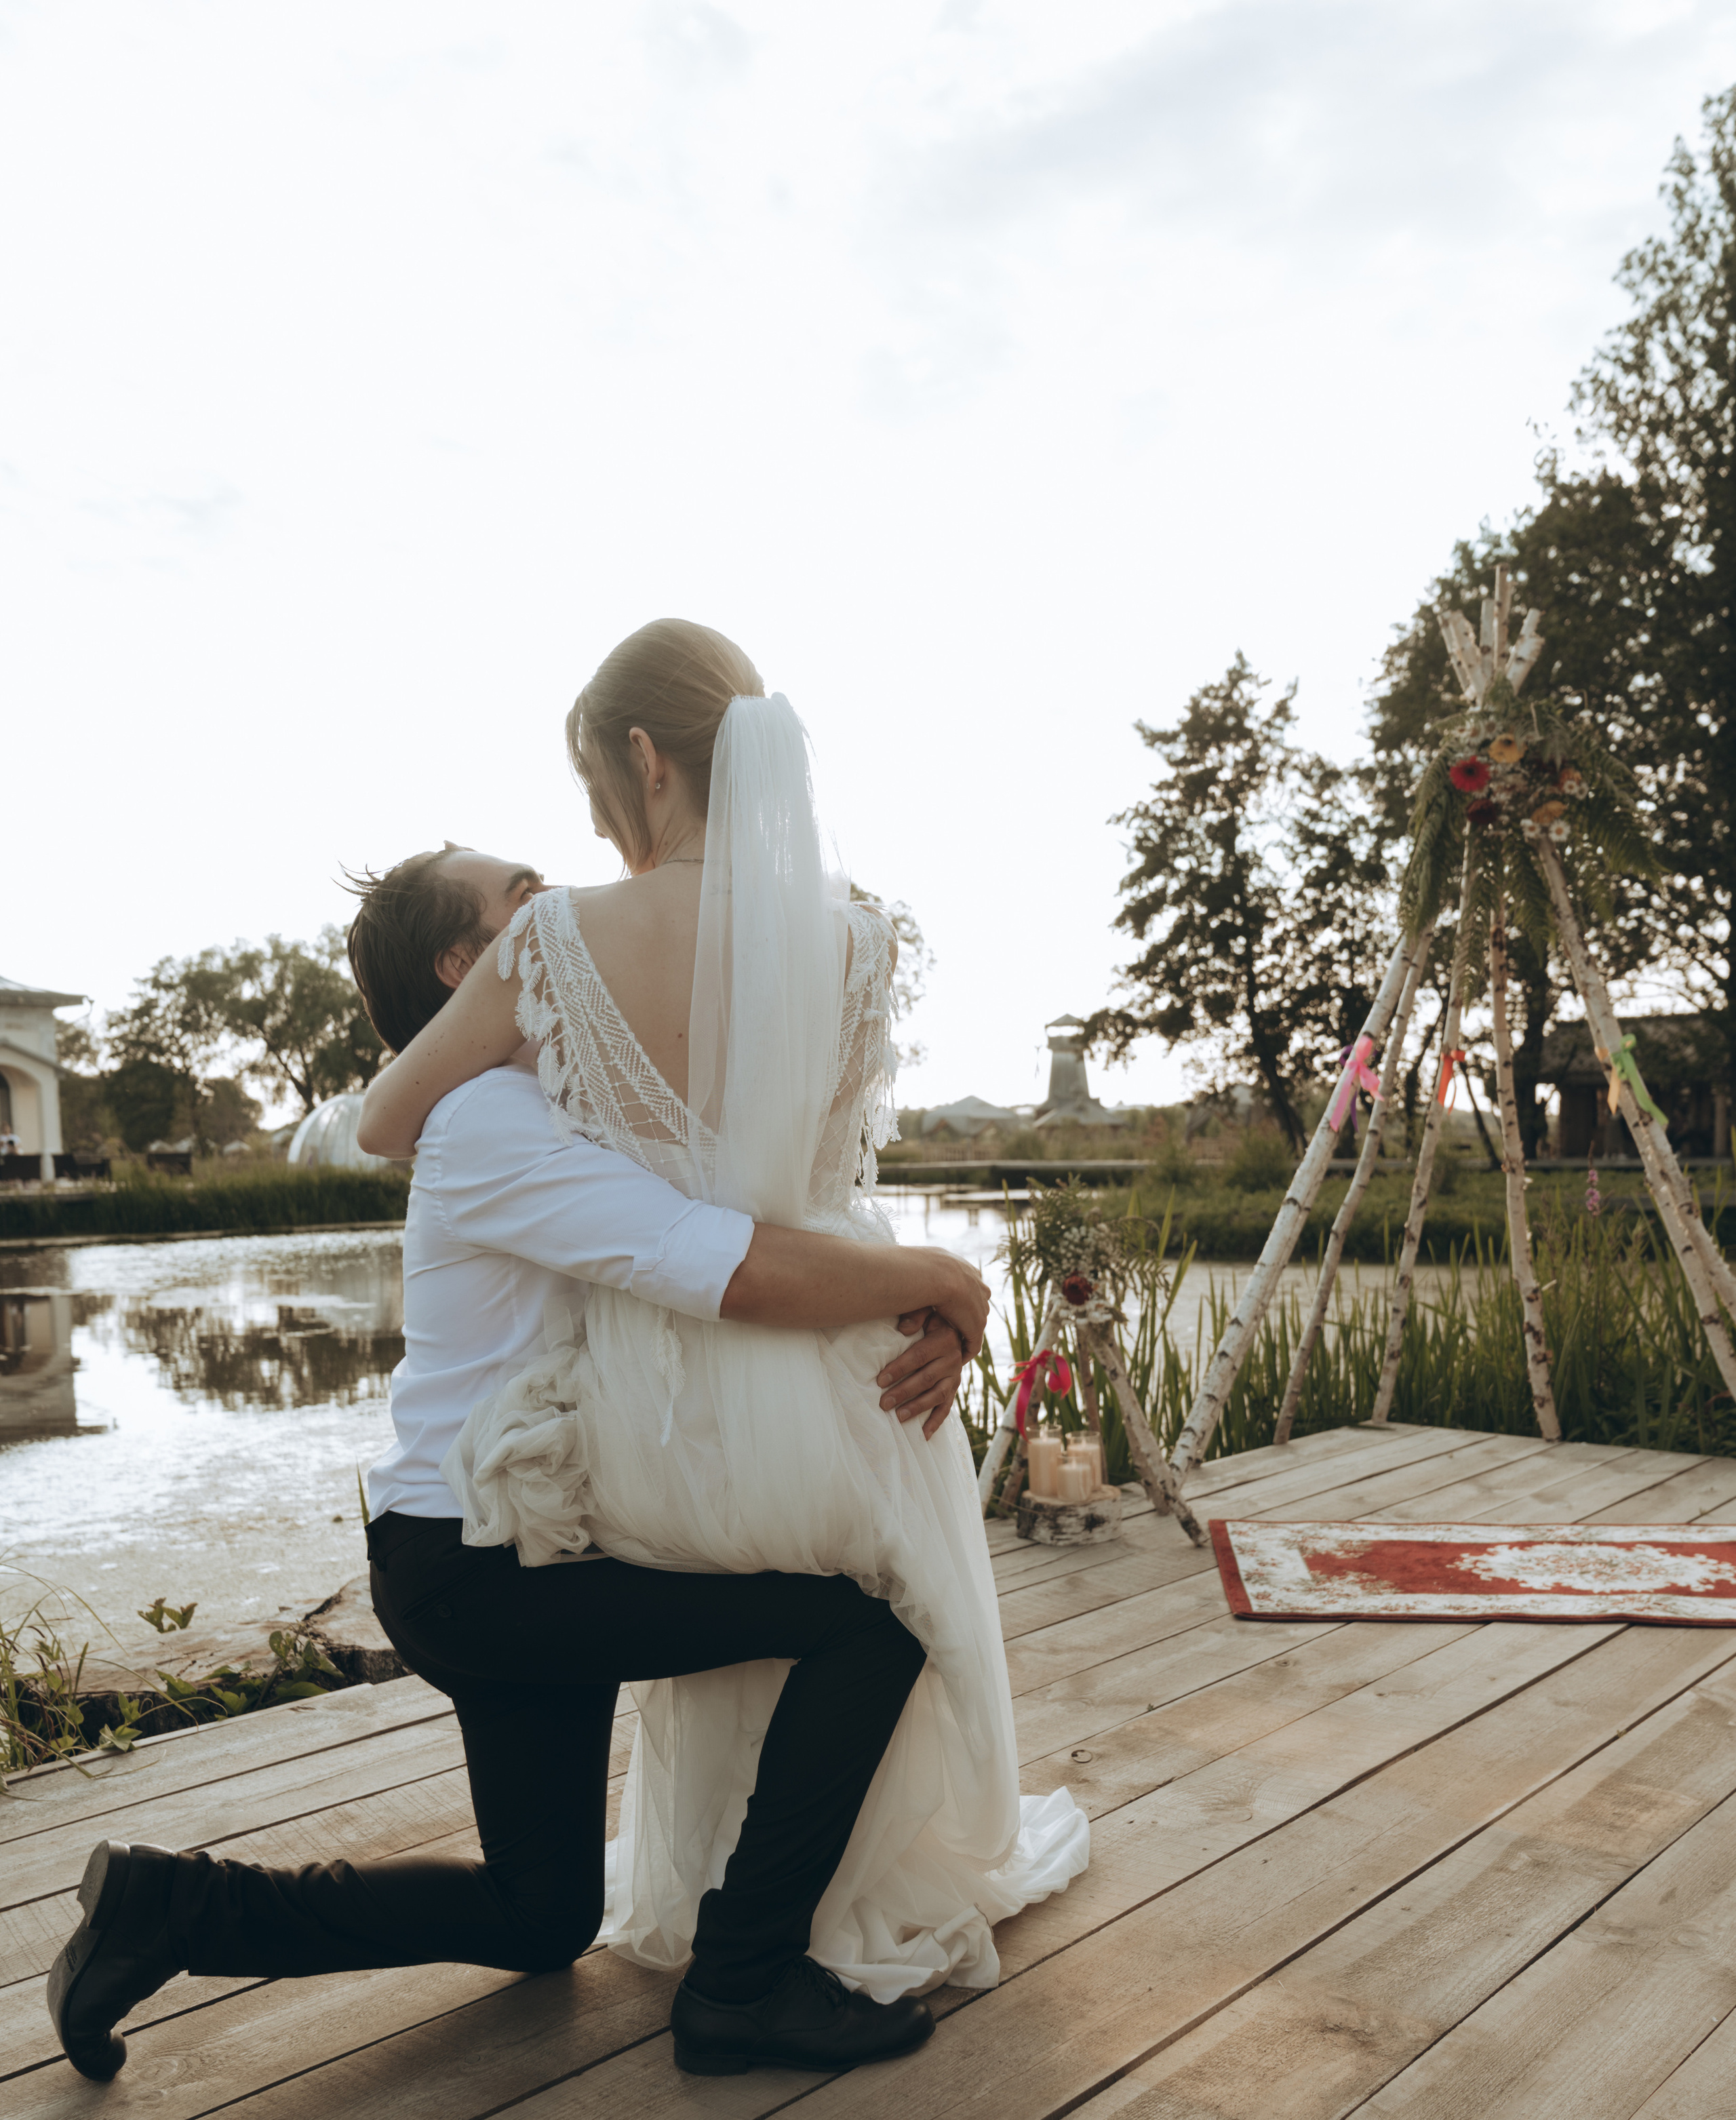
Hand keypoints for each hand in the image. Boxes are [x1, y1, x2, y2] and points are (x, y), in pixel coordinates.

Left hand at [877, 1309, 967, 1440]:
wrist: (955, 1328)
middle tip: (883, 1403)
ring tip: (899, 1417)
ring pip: (937, 1395)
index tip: (880, 1380)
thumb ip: (916, 1314)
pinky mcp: (954, 1388)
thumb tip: (903, 1329)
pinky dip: (936, 1422)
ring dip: (918, 1407)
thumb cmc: (931, 1318)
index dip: (899, 1368)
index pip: (919, 1356)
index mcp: (945, 1338)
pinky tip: (924, 1435)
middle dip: (903, 1392)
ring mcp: (955, 1375)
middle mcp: (953, 1358)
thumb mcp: (927, 1310)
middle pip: (926, 1378)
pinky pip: (947, 1407)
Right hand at [903, 1248, 989, 1360]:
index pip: (966, 1287)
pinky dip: (964, 1352)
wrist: (937, 1274)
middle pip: (975, 1305)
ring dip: (964, 1334)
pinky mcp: (977, 1325)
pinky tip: (954, 1361)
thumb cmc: (920, 1272)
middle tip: (949, 1329)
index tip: (945, 1309)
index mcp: (965, 1271)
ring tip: (949, 1349)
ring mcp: (980, 1307)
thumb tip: (905, 1329)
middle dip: (965, 1316)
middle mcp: (977, 1286)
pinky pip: (973, 1344)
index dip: (956, 1299)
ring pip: (974, 1324)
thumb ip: (914, 1300)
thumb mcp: (917, 1281)